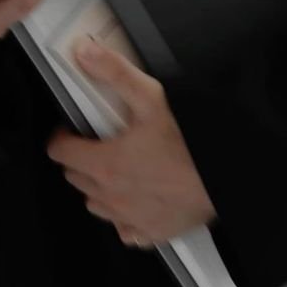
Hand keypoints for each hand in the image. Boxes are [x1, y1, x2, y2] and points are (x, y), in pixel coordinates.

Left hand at [47, 37, 216, 246]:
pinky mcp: (150, 232)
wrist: (226, 178)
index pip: (60, 152)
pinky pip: (124, 229)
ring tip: (118, 169)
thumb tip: (85, 54)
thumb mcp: (151, 98)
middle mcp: (111, 195)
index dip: (62, 137)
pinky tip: (137, 199)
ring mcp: (129, 217)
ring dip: (99, 187)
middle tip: (99, 143)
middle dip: (80, 159)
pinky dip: (124, 216)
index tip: (72, 130)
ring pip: (96, 204)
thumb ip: (114, 73)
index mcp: (105, 164)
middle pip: (75, 178)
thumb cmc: (190, 145)